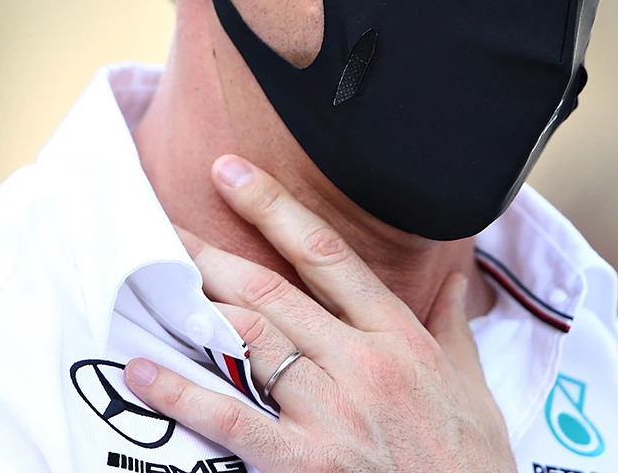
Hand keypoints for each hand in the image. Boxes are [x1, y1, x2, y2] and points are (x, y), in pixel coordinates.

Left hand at [123, 155, 515, 471]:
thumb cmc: (473, 461)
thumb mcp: (472, 384)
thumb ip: (452, 326)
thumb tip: (455, 281)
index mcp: (399, 335)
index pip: (325, 254)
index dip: (272, 208)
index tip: (230, 174)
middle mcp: (361, 363)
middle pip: (270, 291)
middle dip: (212, 252)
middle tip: (164, 223)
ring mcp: (332, 412)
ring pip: (249, 339)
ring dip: (194, 306)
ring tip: (150, 278)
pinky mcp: (307, 461)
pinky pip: (233, 419)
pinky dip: (184, 394)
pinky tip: (143, 371)